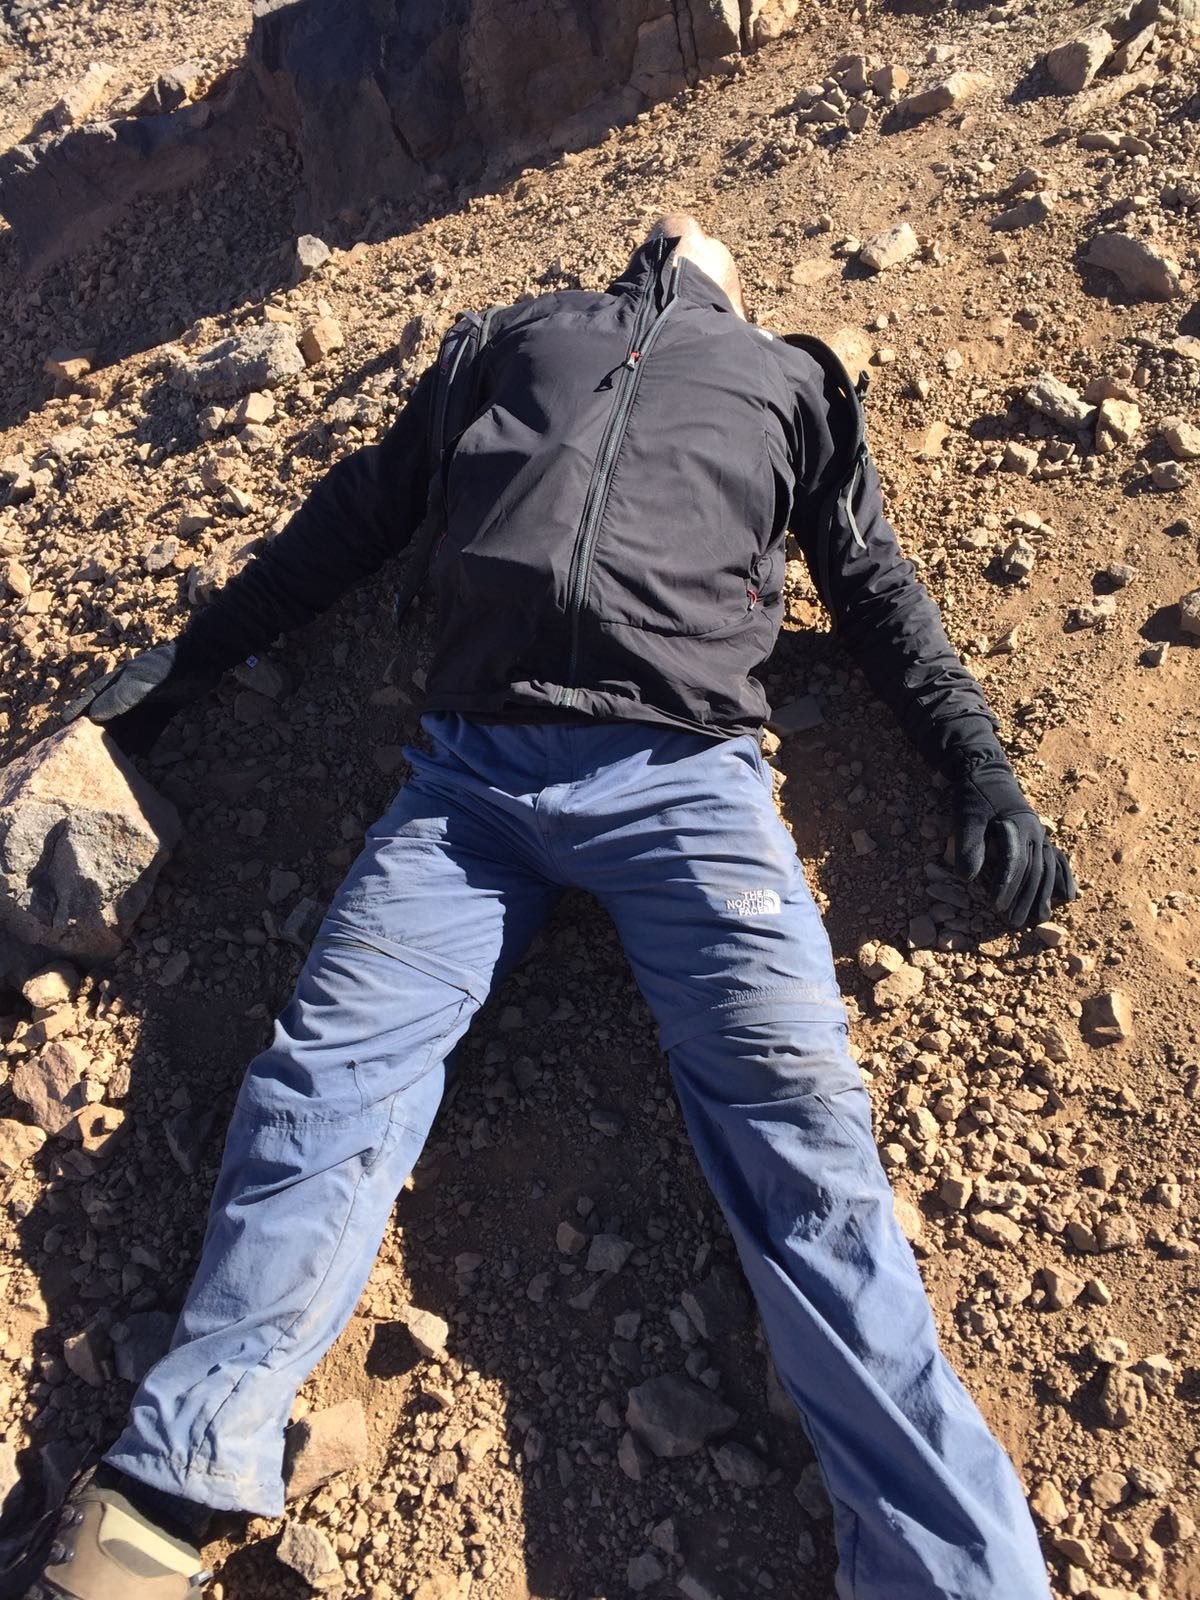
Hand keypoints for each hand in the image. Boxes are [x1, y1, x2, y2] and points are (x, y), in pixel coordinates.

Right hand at [64, 641, 220, 755]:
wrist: (203, 660)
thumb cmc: (169, 668)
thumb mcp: (141, 682)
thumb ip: (119, 698)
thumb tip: (95, 717)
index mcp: (119, 680)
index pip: (93, 697)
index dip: (79, 711)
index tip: (63, 725)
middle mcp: (131, 691)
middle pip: (111, 715)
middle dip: (101, 733)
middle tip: (90, 753)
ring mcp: (149, 700)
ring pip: (131, 724)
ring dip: (124, 740)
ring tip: (115, 760)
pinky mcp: (166, 708)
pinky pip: (152, 727)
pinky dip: (146, 739)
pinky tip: (142, 755)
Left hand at [953, 752, 1075, 928]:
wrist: (986, 772)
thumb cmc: (974, 795)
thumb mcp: (966, 816)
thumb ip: (969, 845)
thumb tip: (967, 878)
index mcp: (1017, 825)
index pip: (1015, 861)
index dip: (1006, 885)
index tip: (996, 906)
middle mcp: (1035, 831)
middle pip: (1034, 870)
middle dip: (1025, 897)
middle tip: (1014, 922)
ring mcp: (1041, 834)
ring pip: (1047, 868)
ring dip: (1043, 894)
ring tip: (1038, 918)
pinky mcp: (1040, 836)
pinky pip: (1058, 859)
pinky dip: (1063, 878)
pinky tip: (1067, 896)